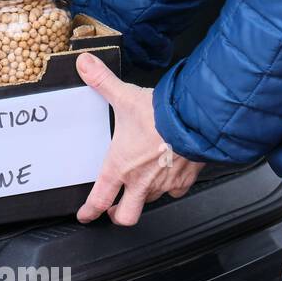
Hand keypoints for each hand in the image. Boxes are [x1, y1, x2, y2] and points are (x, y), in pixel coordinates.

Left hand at [75, 52, 204, 224]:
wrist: (197, 119)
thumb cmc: (161, 114)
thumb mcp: (125, 96)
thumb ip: (102, 81)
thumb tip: (84, 64)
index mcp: (120, 167)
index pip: (99, 200)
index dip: (89, 212)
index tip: (85, 215)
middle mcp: (140, 182)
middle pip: (126, 217)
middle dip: (118, 216)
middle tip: (115, 210)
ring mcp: (163, 184)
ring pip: (150, 201)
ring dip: (144, 196)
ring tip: (143, 185)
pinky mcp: (184, 181)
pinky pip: (176, 191)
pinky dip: (171, 186)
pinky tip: (169, 175)